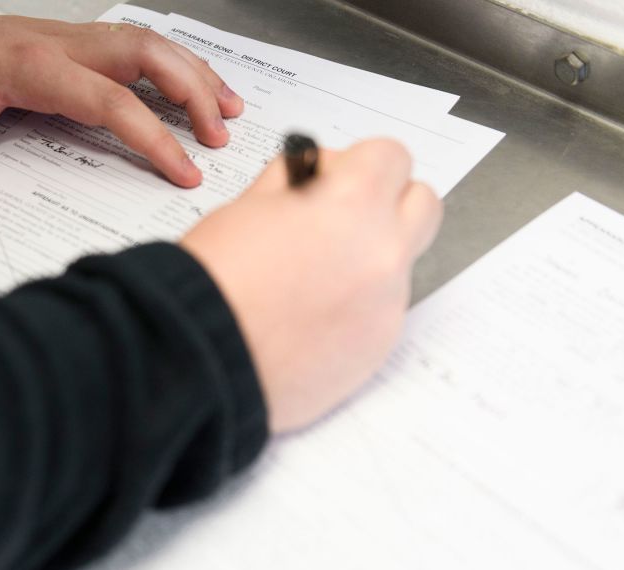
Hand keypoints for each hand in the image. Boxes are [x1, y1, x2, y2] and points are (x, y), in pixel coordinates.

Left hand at [0, 14, 243, 251]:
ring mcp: (70, 39)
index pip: (111, 100)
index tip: (184, 170)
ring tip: (228, 109)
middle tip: (218, 137)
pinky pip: (135, 45)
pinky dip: (172, 63)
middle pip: (146, 53)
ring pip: (148, 41)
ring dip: (192, 71)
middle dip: (192, 91)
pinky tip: (193, 85)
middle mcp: (60, 45)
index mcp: (31, 68)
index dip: (153, 136)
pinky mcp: (73, 44)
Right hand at [182, 140, 441, 432]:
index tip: (338, 179)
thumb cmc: (214, 281)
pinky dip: (358, 307)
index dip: (360, 165)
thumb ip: (299, 184)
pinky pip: (384, 310)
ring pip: (402, 262)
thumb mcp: (248, 205)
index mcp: (352, 202)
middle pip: (422, 204)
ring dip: (372, 259)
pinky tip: (313, 318)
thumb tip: (321, 177)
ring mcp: (387, 303)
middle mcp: (383, 250)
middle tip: (344, 220)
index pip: (391, 156)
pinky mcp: (380, 347)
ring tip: (315, 280)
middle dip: (389, 203)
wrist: (201, 358)